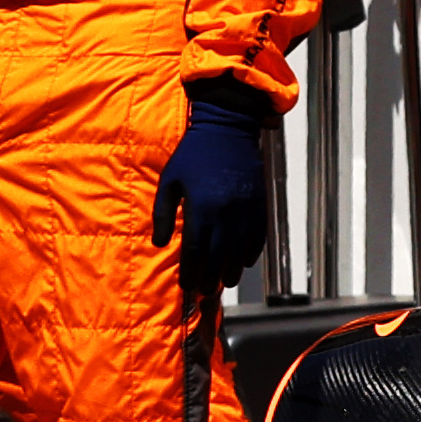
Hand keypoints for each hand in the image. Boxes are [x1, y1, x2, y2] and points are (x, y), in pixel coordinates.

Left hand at [155, 75, 269, 298]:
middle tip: (204, 292)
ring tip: (223, 282)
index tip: (187, 286)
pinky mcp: (260, 203)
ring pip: (241, 250)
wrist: (227, 130)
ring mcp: (246, 209)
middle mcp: (226, 212)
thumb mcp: (170, 181)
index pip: (197, 249)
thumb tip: (161, 243)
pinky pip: (258, 235)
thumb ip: (164, 213)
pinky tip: (244, 263)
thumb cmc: (192, 155)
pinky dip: (251, 252)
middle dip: (211, 277)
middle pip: (219, 255)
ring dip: (232, 270)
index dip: (191, 271)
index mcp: (202, 207)